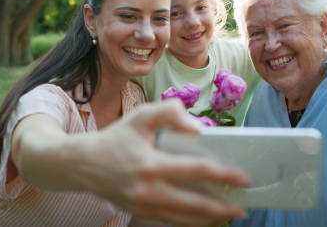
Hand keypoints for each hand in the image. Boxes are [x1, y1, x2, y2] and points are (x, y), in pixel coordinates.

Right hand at [79, 99, 250, 225]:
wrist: (83, 165)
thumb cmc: (115, 137)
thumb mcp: (139, 116)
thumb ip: (169, 112)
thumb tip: (198, 128)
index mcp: (150, 164)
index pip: (196, 171)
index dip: (223, 175)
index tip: (244, 178)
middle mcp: (148, 190)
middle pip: (195, 204)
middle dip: (223, 208)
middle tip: (243, 208)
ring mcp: (144, 205)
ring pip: (184, 219)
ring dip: (210, 219)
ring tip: (230, 214)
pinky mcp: (141, 212)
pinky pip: (172, 220)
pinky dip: (191, 220)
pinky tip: (205, 216)